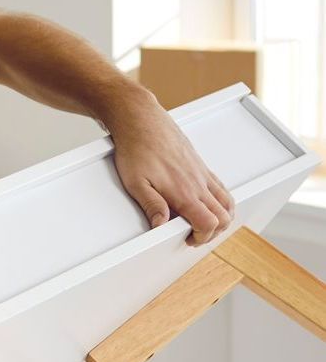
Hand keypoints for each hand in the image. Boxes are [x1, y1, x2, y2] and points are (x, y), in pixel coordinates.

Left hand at [106, 93, 235, 245]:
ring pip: (227, 201)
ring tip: (205, 224)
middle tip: (196, 236)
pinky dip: (222, 200)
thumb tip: (160, 226)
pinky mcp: (200, 165)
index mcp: (183, 192)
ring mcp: (201, 173)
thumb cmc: (136, 148)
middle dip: (214, 232)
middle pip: (224, 216)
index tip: (189, 239)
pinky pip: (221, 186)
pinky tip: (208, 203)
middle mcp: (198, 183)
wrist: (141, 121)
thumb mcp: (135, 182)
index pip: (209, 223)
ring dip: (222, 217)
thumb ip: (151, 206)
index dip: (203, 237)